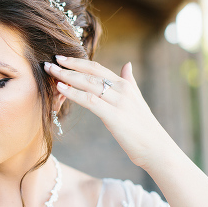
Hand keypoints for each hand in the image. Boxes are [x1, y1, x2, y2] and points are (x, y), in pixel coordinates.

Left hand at [44, 55, 180, 168]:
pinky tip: (61, 88)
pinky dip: (74, 93)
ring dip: (67, 76)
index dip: (78, 62)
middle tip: (50, 62)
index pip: (97, 68)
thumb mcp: (137, 100)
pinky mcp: (114, 116)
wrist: (157, 148)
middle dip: (69, 66)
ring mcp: (119, 102)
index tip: (62, 57)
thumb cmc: (144, 127)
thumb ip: (129, 81)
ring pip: (88, 84)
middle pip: (90, 73)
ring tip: (50, 72)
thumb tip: (127, 65)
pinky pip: (90, 100)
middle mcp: (122, 89)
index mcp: (125, 85)